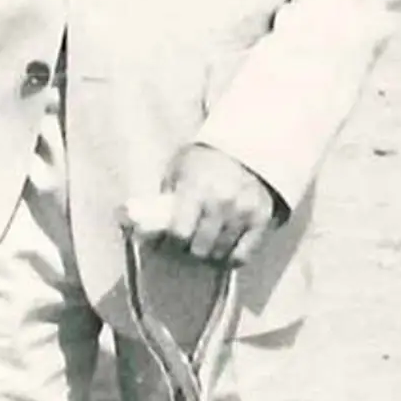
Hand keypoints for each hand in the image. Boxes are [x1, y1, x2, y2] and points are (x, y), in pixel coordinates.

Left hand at [138, 143, 282, 265]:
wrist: (247, 143)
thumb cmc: (204, 159)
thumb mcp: (178, 170)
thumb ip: (164, 198)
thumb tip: (138, 225)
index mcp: (196, 187)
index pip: (179, 233)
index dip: (170, 243)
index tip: (167, 242)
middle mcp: (222, 202)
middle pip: (200, 249)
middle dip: (189, 249)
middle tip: (187, 243)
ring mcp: (244, 212)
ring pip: (219, 254)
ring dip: (209, 253)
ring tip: (205, 243)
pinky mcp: (262, 219)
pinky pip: (242, 256)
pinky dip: (231, 257)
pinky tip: (224, 248)